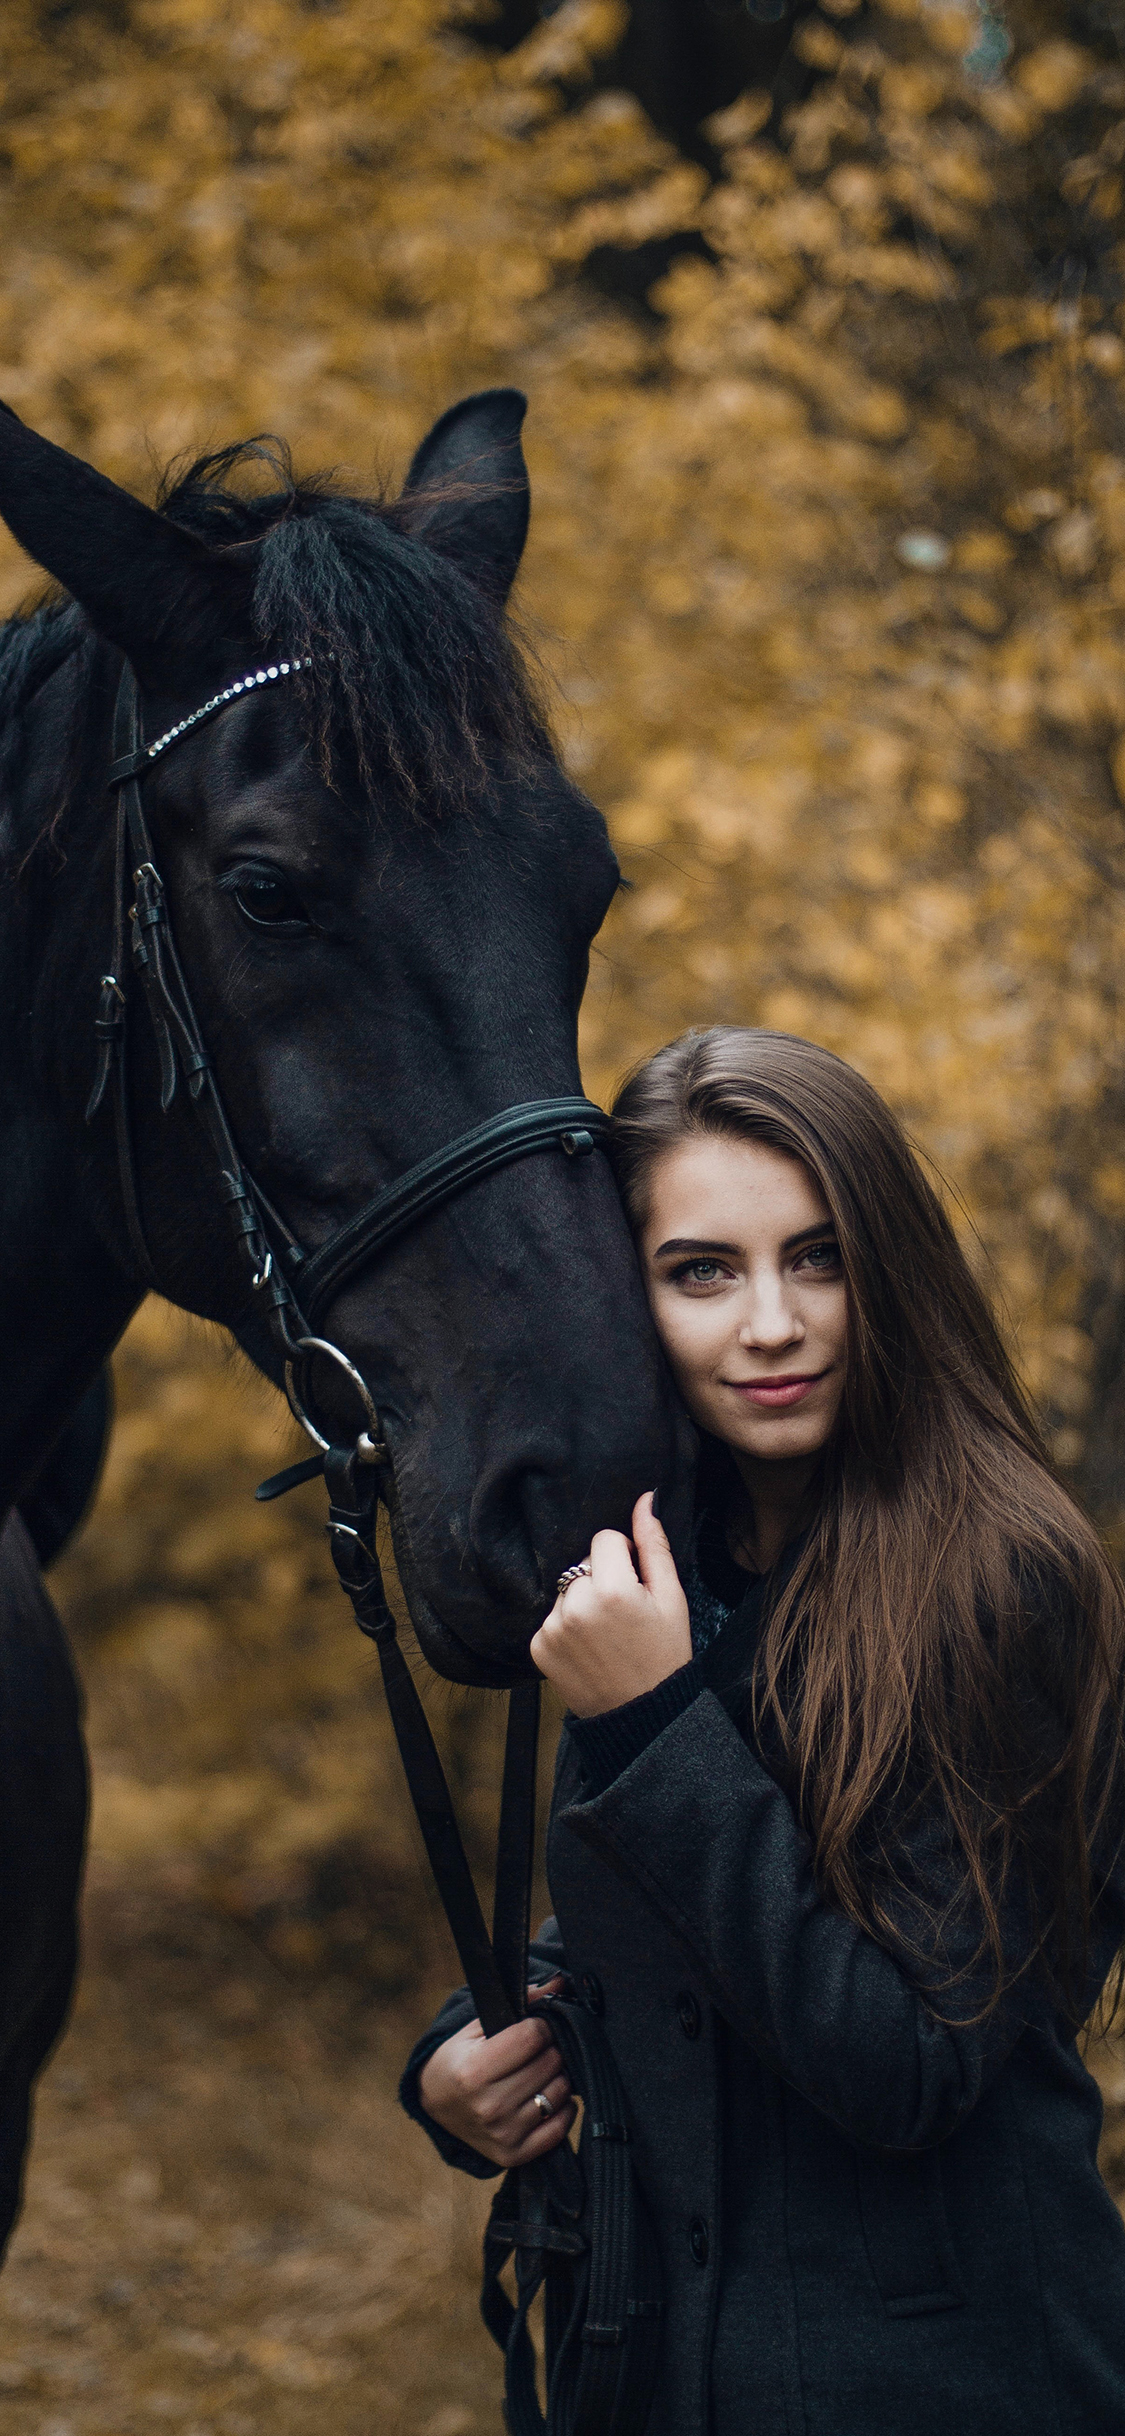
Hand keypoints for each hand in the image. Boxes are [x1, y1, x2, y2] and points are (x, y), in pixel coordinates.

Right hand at [418, 1981, 574, 2167]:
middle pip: (549, 2063)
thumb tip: (559, 1983)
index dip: (540, 2026)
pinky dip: (563, 2108)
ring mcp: (502, 2134)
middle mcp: (488, 2107)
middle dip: (550, 2049)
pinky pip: (560, 2128)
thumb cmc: (459, 2060)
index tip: (535, 2026)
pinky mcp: (514, 2155)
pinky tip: (548, 2094)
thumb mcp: (476, 2029)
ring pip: (559, 2092)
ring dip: (558, 2076)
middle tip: (539, 2049)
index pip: (533, 2038)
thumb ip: (518, 2005)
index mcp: (473, 2072)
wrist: (436, 2107)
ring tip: (541, 2071)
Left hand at [530, 1492, 690, 1717]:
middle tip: (623, 1615)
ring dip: (582, 1602)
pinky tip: (589, 1648)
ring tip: (606, 1634)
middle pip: (583, 1564)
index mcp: (611, 1589)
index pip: (605, 1540)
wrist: (644, 1717)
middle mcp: (575, 1605)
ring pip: (567, 1590)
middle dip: (602, 1579)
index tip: (636, 1586)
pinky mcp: (538, 1647)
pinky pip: (552, 1617)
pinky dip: (567, 1626)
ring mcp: (553, 1628)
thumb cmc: (665, 1655)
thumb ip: (654, 1545)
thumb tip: (644, 1498)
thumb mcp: (671, 1598)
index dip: (625, 1558)